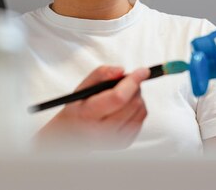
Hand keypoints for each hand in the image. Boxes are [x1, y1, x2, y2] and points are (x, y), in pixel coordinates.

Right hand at [35, 65, 149, 150]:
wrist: (72, 134)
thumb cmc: (78, 108)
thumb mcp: (82, 87)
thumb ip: (101, 74)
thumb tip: (121, 71)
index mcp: (88, 114)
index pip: (118, 98)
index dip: (133, 82)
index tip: (142, 71)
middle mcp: (102, 131)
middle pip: (133, 103)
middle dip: (134, 87)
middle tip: (127, 82)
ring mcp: (114, 139)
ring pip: (141, 111)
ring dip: (137, 97)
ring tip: (124, 95)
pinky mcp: (124, 143)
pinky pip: (141, 120)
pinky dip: (137, 109)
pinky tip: (125, 107)